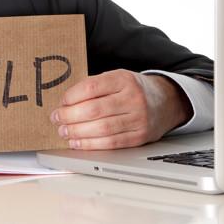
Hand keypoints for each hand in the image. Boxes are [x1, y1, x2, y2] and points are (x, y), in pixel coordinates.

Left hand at [49, 69, 191, 149]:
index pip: (91, 87)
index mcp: (123, 79)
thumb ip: (94, 86)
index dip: (72, 97)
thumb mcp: (116, 78)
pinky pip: (112, 143)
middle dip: (70, 116)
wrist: (166, 101)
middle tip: (57, 119)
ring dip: (78, 132)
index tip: (61, 103)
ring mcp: (138, 118)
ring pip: (102, 128)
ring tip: (64, 132)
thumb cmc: (133, 89)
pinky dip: (91, 144)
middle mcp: (133, 98)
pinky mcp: (140, 136)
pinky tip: (78, 143)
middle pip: (94, 110)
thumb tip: (65, 102)